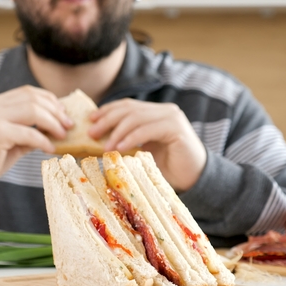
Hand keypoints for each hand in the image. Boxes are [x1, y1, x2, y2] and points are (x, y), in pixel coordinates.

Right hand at [0, 85, 72, 207]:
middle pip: (33, 98)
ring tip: (63, 136)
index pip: (28, 92)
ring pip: (33, 110)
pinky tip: (50, 149)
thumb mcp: (12, 142)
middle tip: (69, 126)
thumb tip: (56, 129)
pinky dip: (43, 141)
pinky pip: (28, 133)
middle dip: (56, 111)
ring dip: (53, 123)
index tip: (64, 115)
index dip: (50, 100)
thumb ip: (30, 132)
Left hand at [89, 99, 205, 191]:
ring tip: (104, 146)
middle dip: (107, 120)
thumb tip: (97, 140)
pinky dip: (131, 138)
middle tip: (92, 133)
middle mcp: (165, 111)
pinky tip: (120, 148)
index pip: (128, 106)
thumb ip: (126, 141)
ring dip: (117, 132)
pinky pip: (148, 130)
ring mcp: (172, 117)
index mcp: (156, 113)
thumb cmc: (167, 167)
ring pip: (137, 118)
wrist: (194, 179)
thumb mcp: (142, 150)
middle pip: (130, 109)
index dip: (107, 110)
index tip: (90, 120)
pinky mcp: (176, 129)